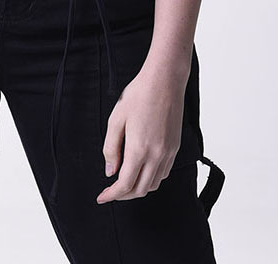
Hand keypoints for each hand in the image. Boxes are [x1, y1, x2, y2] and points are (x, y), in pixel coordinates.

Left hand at [95, 59, 189, 203]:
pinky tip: (142, 170)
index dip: (112, 195)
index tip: (102, 197)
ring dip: (138, 188)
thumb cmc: (139, 94)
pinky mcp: (175, 147)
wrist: (165, 80)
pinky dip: (151, 179)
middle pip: (140, 190)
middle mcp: (157, 155)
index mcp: (139, 149)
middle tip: (111, 191)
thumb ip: (111, 148)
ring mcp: (169, 152)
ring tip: (125, 181)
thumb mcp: (116, 119)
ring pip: (154, 184)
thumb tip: (110, 172)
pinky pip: (164, 173)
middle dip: (123, 195)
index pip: (125, 184)